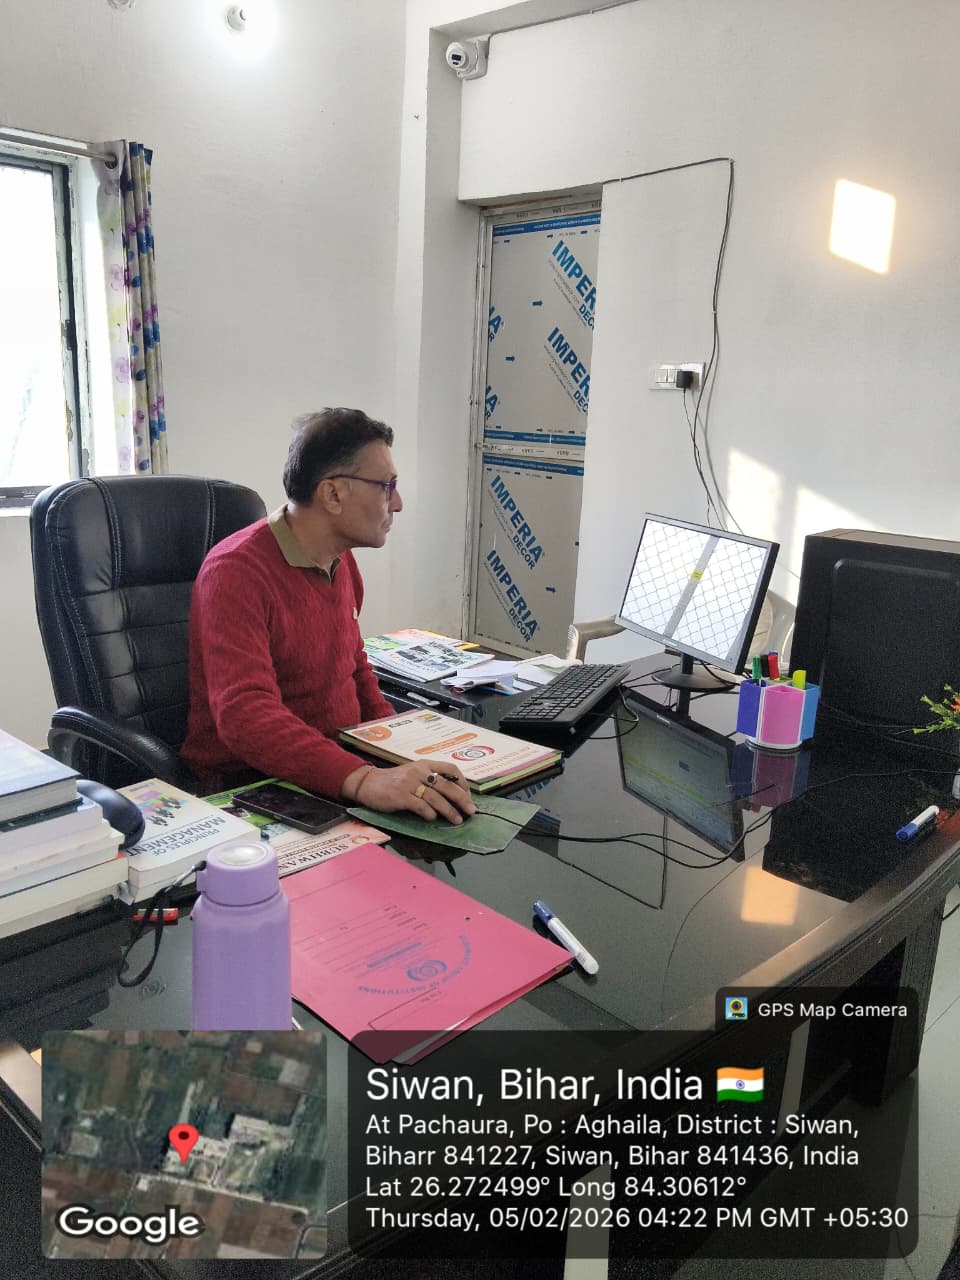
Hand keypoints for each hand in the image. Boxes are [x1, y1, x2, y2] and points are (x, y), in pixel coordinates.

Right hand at [349, 761, 475, 823]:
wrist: (368, 783)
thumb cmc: (393, 781)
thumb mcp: (413, 773)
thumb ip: (429, 779)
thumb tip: (451, 794)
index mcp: (424, 764)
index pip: (450, 769)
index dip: (462, 782)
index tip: (468, 795)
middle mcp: (419, 771)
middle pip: (447, 785)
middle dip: (462, 799)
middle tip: (470, 811)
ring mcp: (410, 783)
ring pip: (436, 798)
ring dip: (449, 811)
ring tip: (457, 820)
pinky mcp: (401, 796)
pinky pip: (420, 806)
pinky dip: (429, 813)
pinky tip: (433, 818)